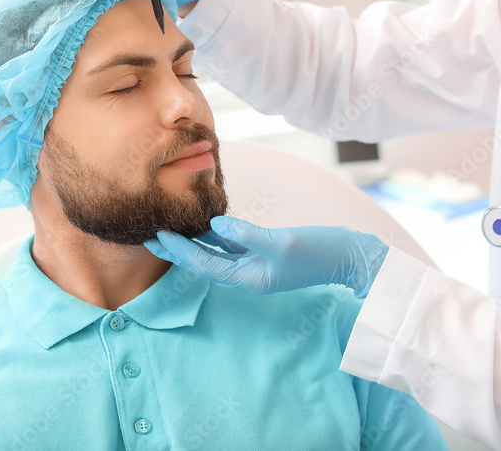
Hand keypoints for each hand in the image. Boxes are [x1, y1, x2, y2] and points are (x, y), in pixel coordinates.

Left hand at [145, 217, 388, 297]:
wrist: (351, 258)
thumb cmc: (320, 251)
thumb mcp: (283, 240)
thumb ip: (246, 233)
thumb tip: (215, 223)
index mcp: (249, 278)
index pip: (204, 264)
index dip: (179, 250)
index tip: (156, 235)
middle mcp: (249, 274)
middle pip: (204, 261)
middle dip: (177, 250)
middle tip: (149, 235)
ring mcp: (258, 265)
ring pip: (216, 253)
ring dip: (193, 242)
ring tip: (169, 229)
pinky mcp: (266, 253)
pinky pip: (233, 246)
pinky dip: (216, 236)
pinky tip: (204, 224)